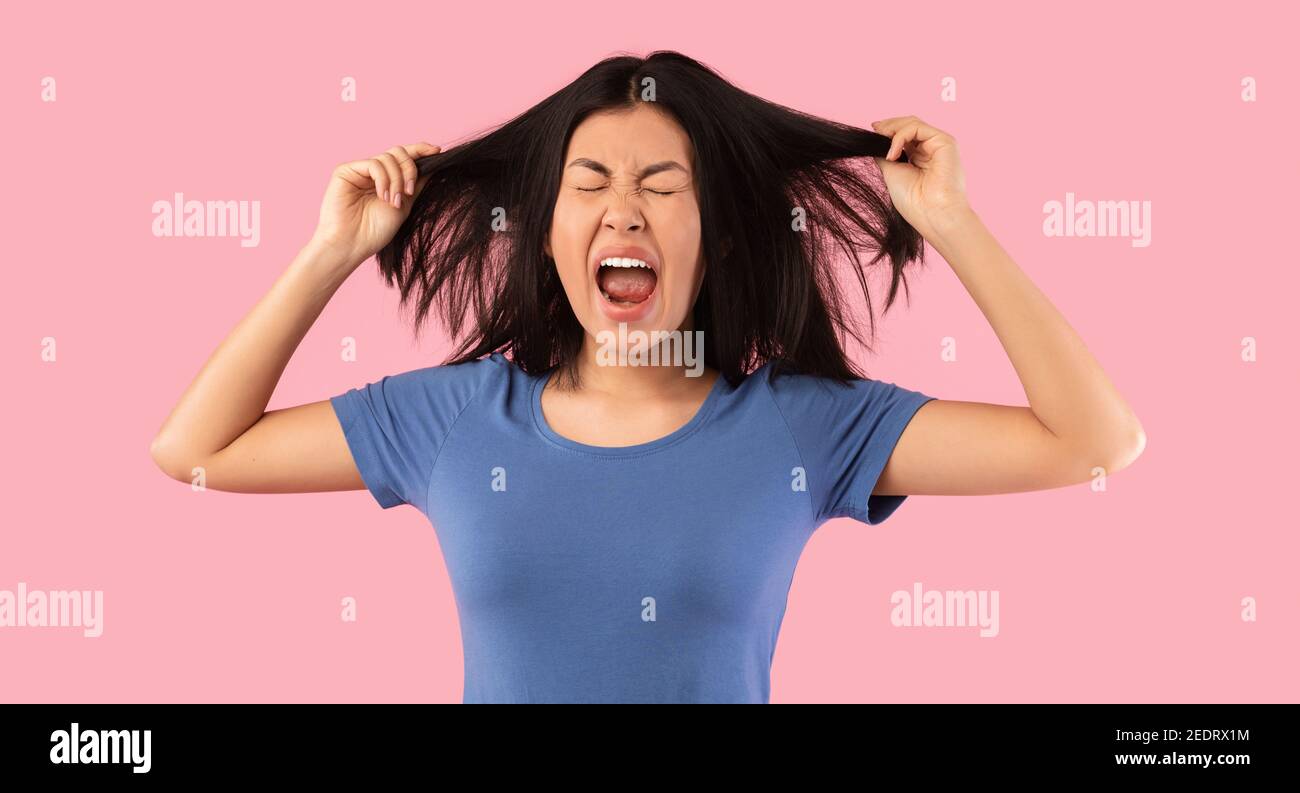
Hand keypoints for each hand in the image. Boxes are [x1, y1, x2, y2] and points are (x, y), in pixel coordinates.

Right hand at [307, 142, 440, 269]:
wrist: (353, 244)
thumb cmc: (376, 231)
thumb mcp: (405, 205)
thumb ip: (416, 184)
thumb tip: (433, 166)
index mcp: (387, 180)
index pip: (404, 158)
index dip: (420, 150)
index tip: (436, 151)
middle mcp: (374, 173)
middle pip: (398, 153)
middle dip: (409, 169)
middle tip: (410, 191)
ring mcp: (360, 171)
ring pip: (388, 158)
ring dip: (396, 180)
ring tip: (394, 201)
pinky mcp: (346, 171)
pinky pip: (374, 164)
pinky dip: (383, 179)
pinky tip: (383, 196)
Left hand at [871, 116, 970, 239]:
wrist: (933, 215)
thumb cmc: (914, 202)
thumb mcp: (892, 173)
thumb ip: (886, 154)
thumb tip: (874, 141)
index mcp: (921, 158)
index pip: (905, 135)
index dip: (888, 131)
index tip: (872, 131)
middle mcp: (932, 149)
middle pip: (909, 125)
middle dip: (889, 126)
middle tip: (873, 132)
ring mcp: (939, 144)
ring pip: (913, 123)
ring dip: (892, 130)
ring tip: (880, 142)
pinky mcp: (946, 142)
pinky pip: (918, 128)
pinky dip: (900, 137)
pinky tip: (892, 154)